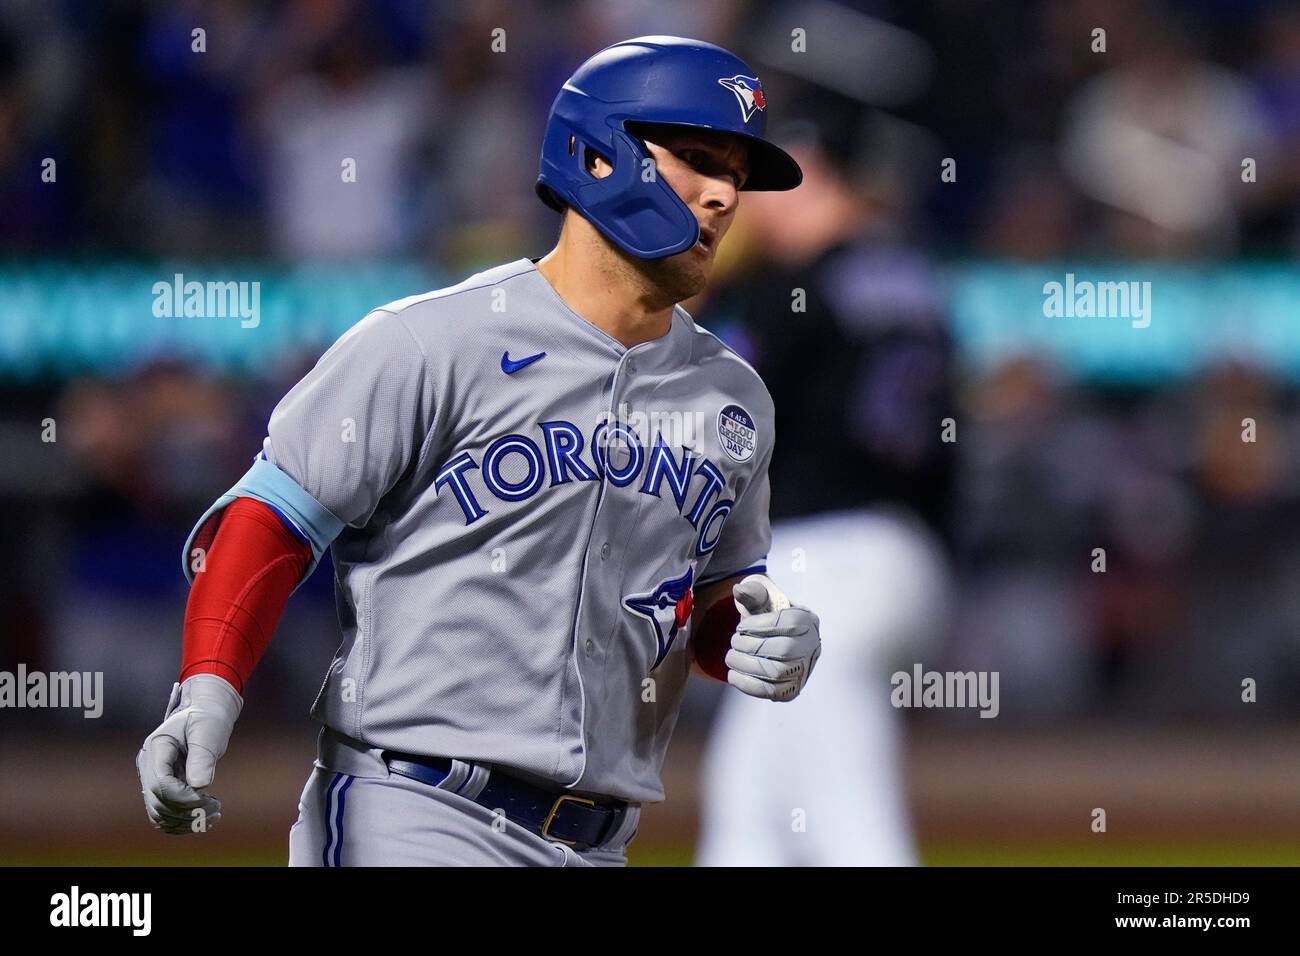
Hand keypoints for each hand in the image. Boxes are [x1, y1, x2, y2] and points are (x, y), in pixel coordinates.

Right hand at [135, 674, 242, 834]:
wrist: (206, 715)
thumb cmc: (208, 718)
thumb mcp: (208, 730)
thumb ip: (203, 756)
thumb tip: (199, 785)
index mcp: (156, 747)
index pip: (160, 783)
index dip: (183, 797)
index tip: (208, 798)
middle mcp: (148, 765)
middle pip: (158, 802)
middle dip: (187, 810)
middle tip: (217, 808)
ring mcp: (152, 778)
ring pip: (159, 813)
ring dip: (185, 821)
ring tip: (215, 814)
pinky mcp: (161, 789)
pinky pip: (165, 814)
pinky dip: (183, 822)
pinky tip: (206, 818)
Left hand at [726, 574, 820, 701]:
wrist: (774, 639)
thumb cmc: (768, 617)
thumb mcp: (763, 599)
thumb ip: (752, 593)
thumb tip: (739, 590)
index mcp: (807, 619)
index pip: (789, 622)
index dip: (759, 626)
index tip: (741, 627)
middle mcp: (811, 646)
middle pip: (784, 650)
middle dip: (751, 646)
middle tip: (734, 642)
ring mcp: (804, 670)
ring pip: (777, 673)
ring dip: (746, 665)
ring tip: (731, 657)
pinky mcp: (792, 690)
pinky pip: (772, 692)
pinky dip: (748, 685)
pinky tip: (734, 675)